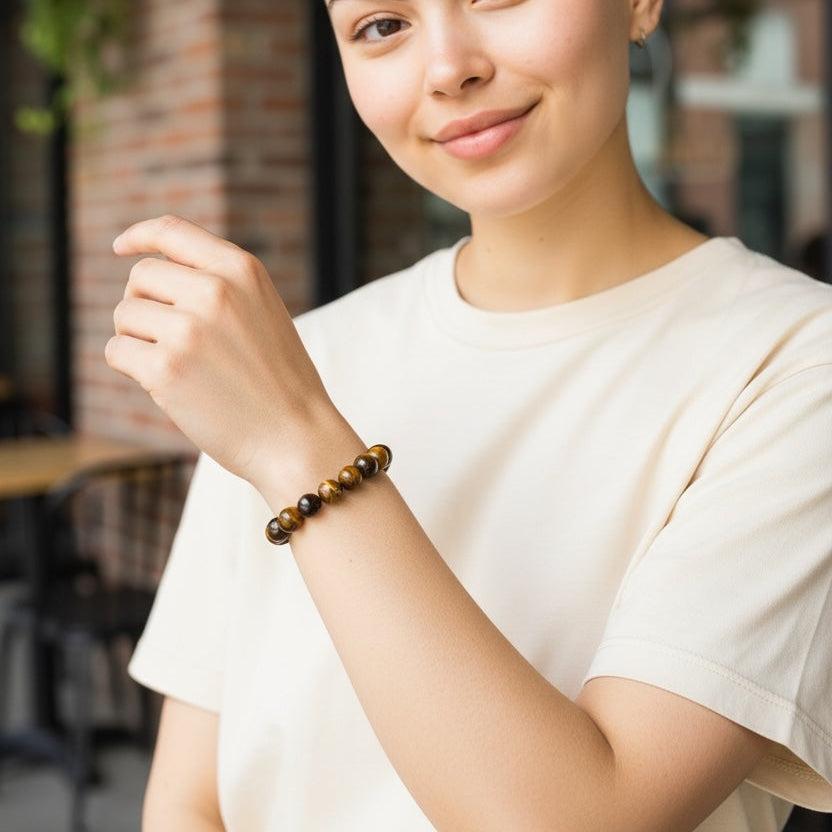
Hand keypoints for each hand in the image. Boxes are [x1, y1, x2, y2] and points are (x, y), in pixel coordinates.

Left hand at [104, 214, 336, 486]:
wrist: (296, 437)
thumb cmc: (280, 382)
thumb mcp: (263, 313)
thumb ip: (220, 285)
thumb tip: (152, 274)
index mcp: (241, 270)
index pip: (173, 232)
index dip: (140, 236)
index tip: (122, 247)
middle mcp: (214, 291)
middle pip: (141, 278)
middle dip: (143, 305)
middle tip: (166, 339)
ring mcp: (188, 329)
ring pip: (125, 315)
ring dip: (137, 339)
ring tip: (176, 366)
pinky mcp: (166, 369)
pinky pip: (117, 351)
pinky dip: (131, 367)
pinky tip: (165, 386)